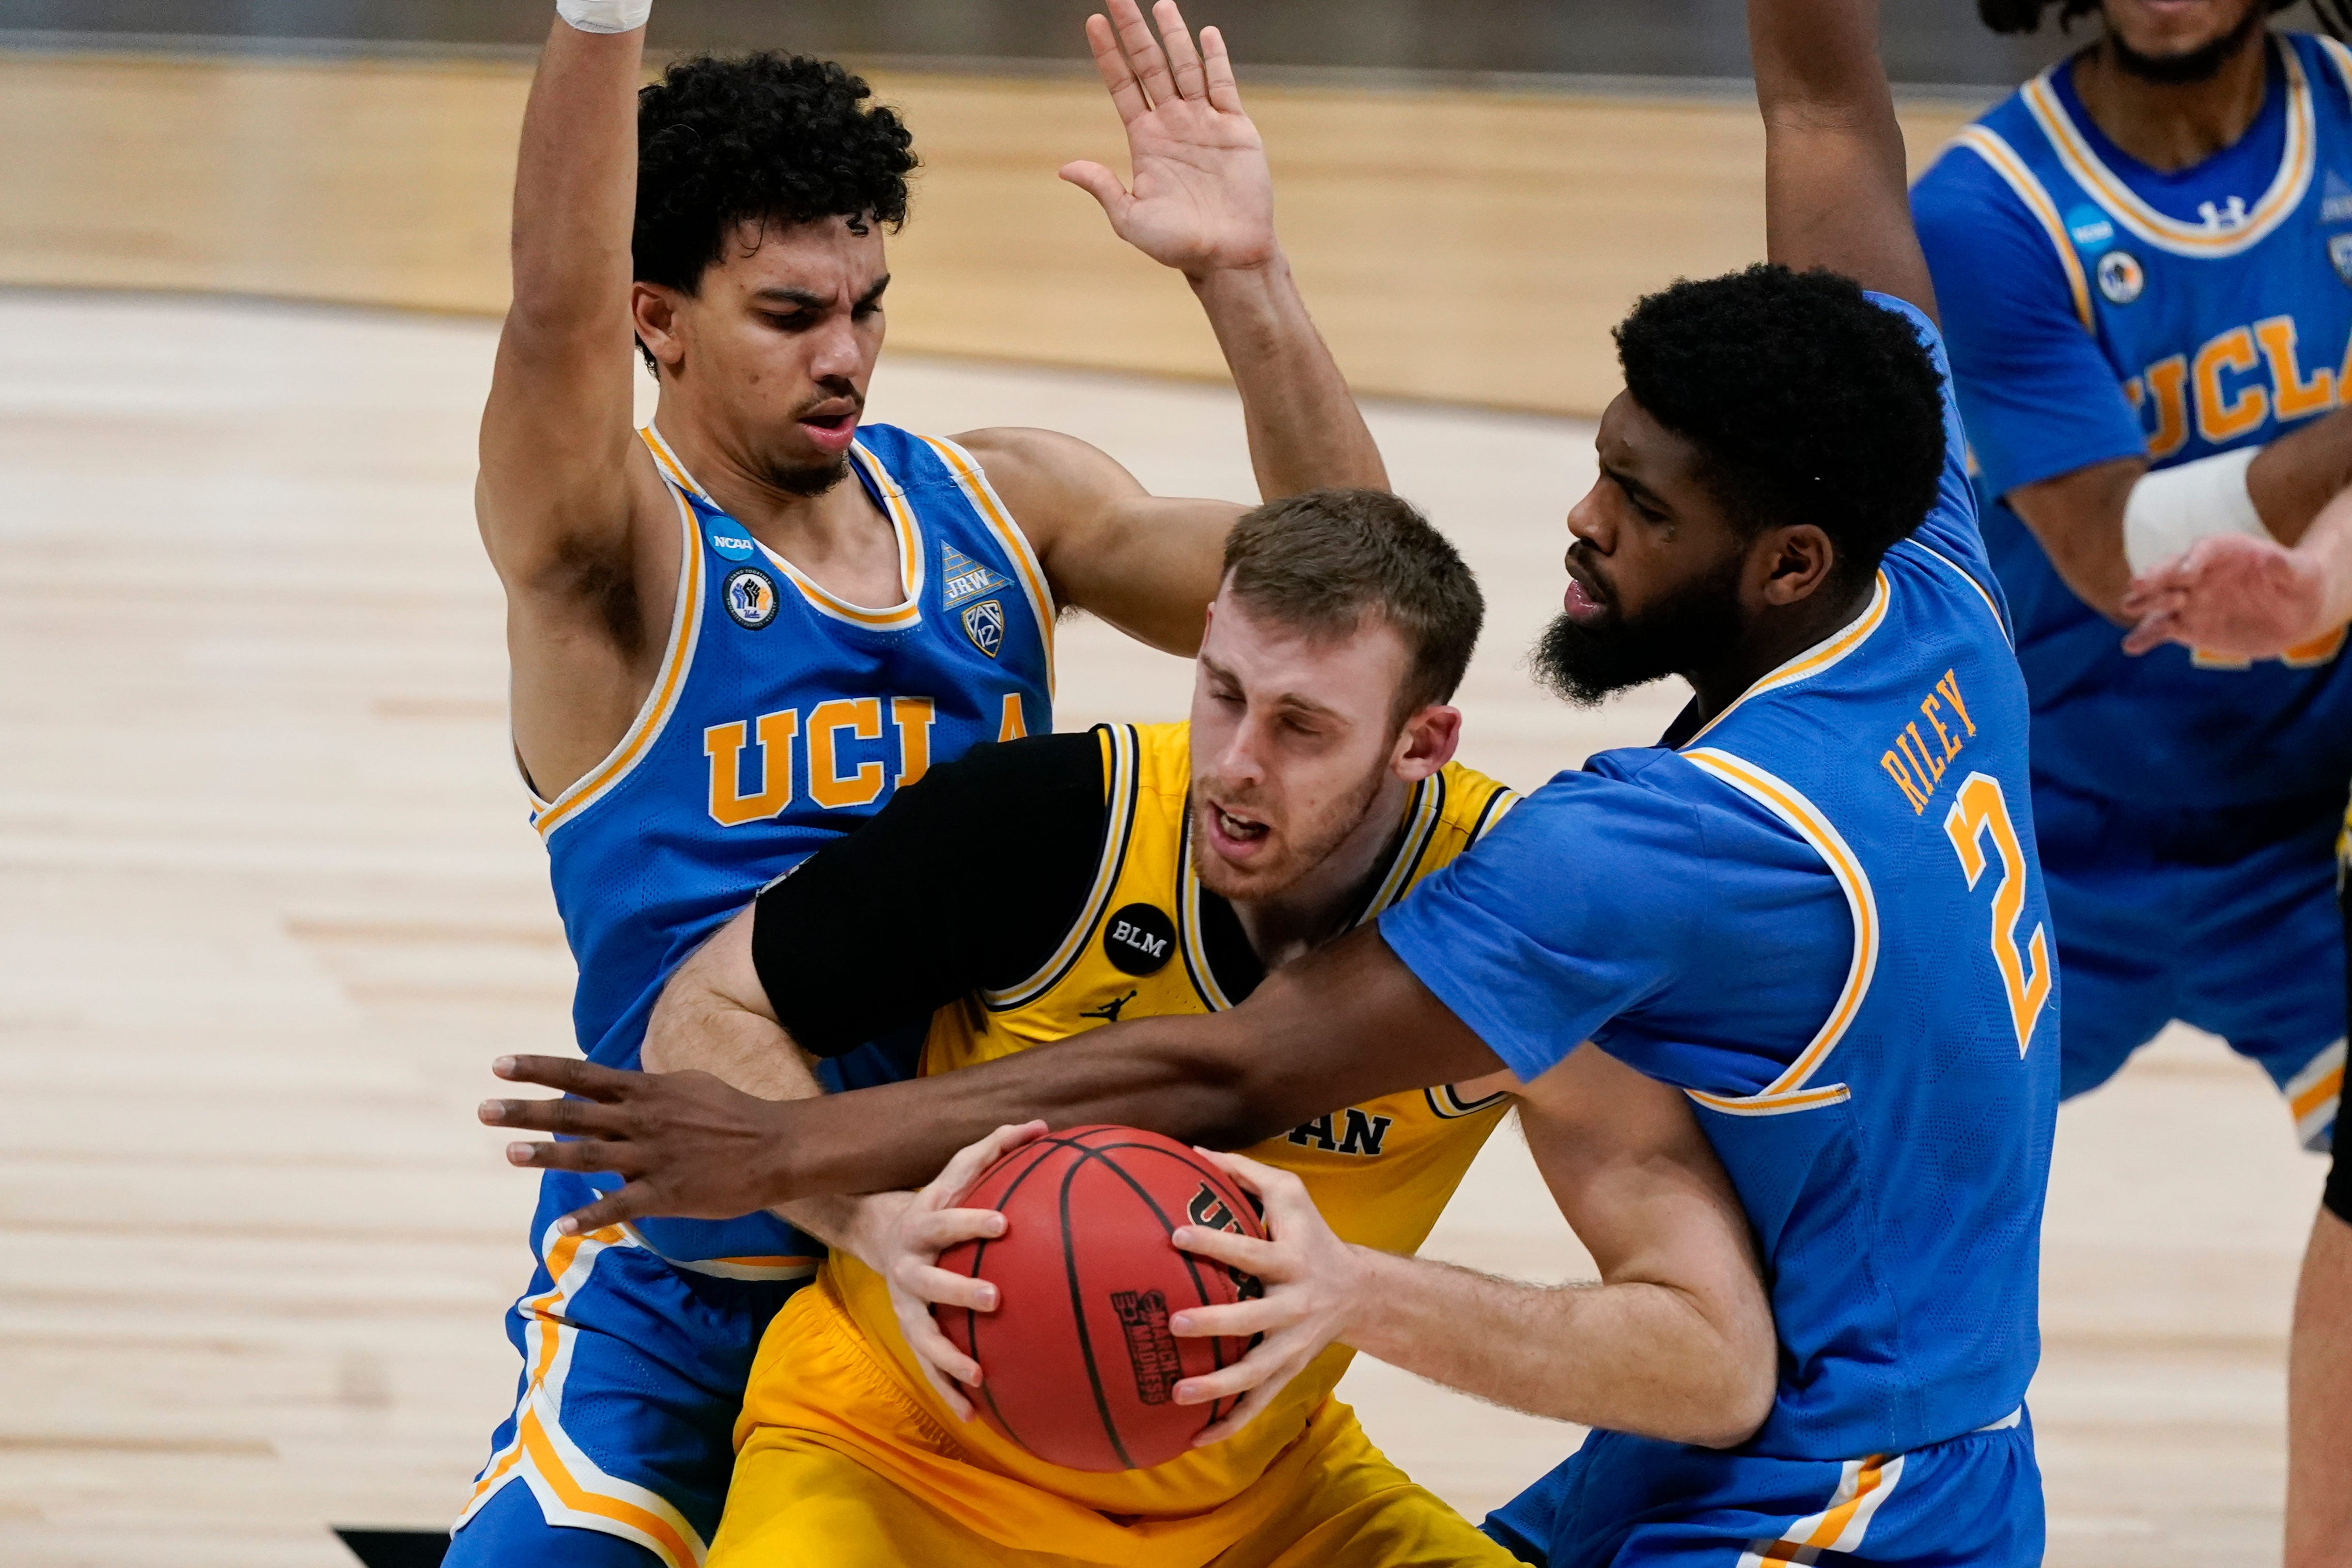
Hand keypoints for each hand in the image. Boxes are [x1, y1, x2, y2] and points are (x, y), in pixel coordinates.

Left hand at [479, 1054, 796, 1232]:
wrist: (775, 1147)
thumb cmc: (732, 1114)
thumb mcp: (687, 1085)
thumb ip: (646, 1088)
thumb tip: (616, 1082)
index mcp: (645, 1092)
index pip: (582, 1076)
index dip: (539, 1069)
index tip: (499, 1066)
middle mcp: (641, 1120)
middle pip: (573, 1114)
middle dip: (526, 1111)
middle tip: (483, 1110)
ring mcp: (651, 1156)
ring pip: (588, 1155)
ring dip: (545, 1155)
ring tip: (508, 1153)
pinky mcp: (664, 1192)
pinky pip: (619, 1205)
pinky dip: (588, 1216)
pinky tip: (561, 1225)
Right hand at [862, 1121, 1048, 1418]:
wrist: (881, 1233)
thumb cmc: (939, 1200)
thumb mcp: (958, 1173)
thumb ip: (996, 1148)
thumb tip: (1041, 1125)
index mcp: (923, 1225)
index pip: (947, 1221)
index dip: (971, 1221)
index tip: (1003, 1223)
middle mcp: (909, 1268)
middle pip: (929, 1283)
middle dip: (958, 1292)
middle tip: (994, 1299)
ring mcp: (906, 1306)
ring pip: (923, 1336)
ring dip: (948, 1358)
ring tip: (979, 1375)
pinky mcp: (911, 1333)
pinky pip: (929, 1367)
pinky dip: (949, 1392)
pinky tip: (976, 1416)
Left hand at [1061, 0, 1276, 277]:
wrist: (1229, 256)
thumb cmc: (1179, 246)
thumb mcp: (1130, 220)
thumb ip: (1103, 187)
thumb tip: (1065, 167)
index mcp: (1145, 140)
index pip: (1123, 86)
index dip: (1108, 54)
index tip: (1093, 23)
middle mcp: (1172, 124)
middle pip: (1150, 65)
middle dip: (1134, 30)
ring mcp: (1204, 123)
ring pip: (1185, 67)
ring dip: (1173, 35)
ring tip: (1160, 3)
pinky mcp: (1235, 128)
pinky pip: (1223, 85)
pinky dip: (1215, 59)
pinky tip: (1205, 34)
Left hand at [1165, 1150, 1365, 1445]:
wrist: (1359, 1292)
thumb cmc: (1311, 1234)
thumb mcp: (1290, 1194)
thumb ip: (1245, 1172)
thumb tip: (1194, 1151)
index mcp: (1291, 1261)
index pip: (1251, 1252)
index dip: (1216, 1243)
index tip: (1177, 1235)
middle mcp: (1295, 1306)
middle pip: (1255, 1319)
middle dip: (1216, 1322)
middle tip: (1174, 1322)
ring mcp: (1292, 1346)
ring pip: (1256, 1374)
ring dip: (1218, 1388)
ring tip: (1176, 1394)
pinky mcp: (1289, 1373)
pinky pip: (1258, 1405)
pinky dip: (1229, 1424)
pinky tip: (1193, 1438)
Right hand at [2120, 532, 2331, 658]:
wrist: (2293, 613)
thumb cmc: (2299, 584)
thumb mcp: (2301, 573)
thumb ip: (2286, 566)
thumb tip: (2274, 561)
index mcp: (2226, 551)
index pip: (2205, 549)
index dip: (2194, 557)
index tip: (2186, 572)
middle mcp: (2200, 573)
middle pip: (2172, 571)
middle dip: (2156, 576)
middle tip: (2139, 584)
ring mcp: (2190, 600)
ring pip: (2161, 601)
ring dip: (2145, 604)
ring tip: (2129, 607)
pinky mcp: (2187, 626)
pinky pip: (2163, 630)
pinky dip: (2146, 637)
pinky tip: (2132, 646)